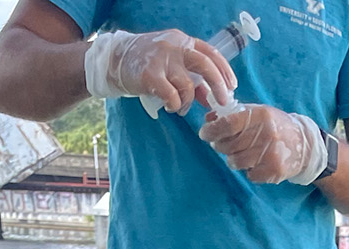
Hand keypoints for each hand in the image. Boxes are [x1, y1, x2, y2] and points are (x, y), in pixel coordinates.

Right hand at [84, 29, 234, 114]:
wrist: (116, 60)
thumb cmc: (148, 64)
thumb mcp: (172, 65)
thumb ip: (192, 78)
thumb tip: (209, 97)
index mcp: (182, 41)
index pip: (209, 52)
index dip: (224, 69)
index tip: (232, 86)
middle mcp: (174, 46)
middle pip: (204, 64)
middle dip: (218, 86)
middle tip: (222, 103)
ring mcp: (162, 59)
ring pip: (187, 85)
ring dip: (188, 102)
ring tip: (179, 107)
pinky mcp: (150, 75)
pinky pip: (171, 95)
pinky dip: (175, 105)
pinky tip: (170, 106)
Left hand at [200, 104, 326, 184]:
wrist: (304, 144)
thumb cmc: (275, 126)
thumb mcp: (258, 113)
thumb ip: (234, 115)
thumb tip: (208, 119)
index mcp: (261, 115)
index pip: (228, 124)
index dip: (212, 131)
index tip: (204, 134)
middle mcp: (266, 134)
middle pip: (229, 145)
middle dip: (219, 146)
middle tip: (219, 144)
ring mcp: (271, 154)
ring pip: (236, 162)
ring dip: (232, 159)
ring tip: (239, 153)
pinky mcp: (274, 171)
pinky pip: (249, 174)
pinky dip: (248, 170)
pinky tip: (255, 162)